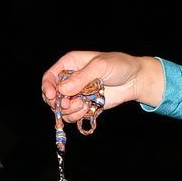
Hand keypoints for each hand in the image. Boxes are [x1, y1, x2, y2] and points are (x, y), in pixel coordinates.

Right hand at [40, 52, 164, 125]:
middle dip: (56, 102)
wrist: (134, 80)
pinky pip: (72, 115)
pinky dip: (75, 116)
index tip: (51, 95)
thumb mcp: (100, 66)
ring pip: (60, 107)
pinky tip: (86, 109)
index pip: (50, 76)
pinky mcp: (84, 105)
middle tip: (67, 104)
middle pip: (51, 95)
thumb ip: (81, 77)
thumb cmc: (119, 66)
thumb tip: (63, 89)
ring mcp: (76, 94)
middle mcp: (70, 79)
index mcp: (70, 64)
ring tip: (83, 105)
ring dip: (68, 110)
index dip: (47, 86)